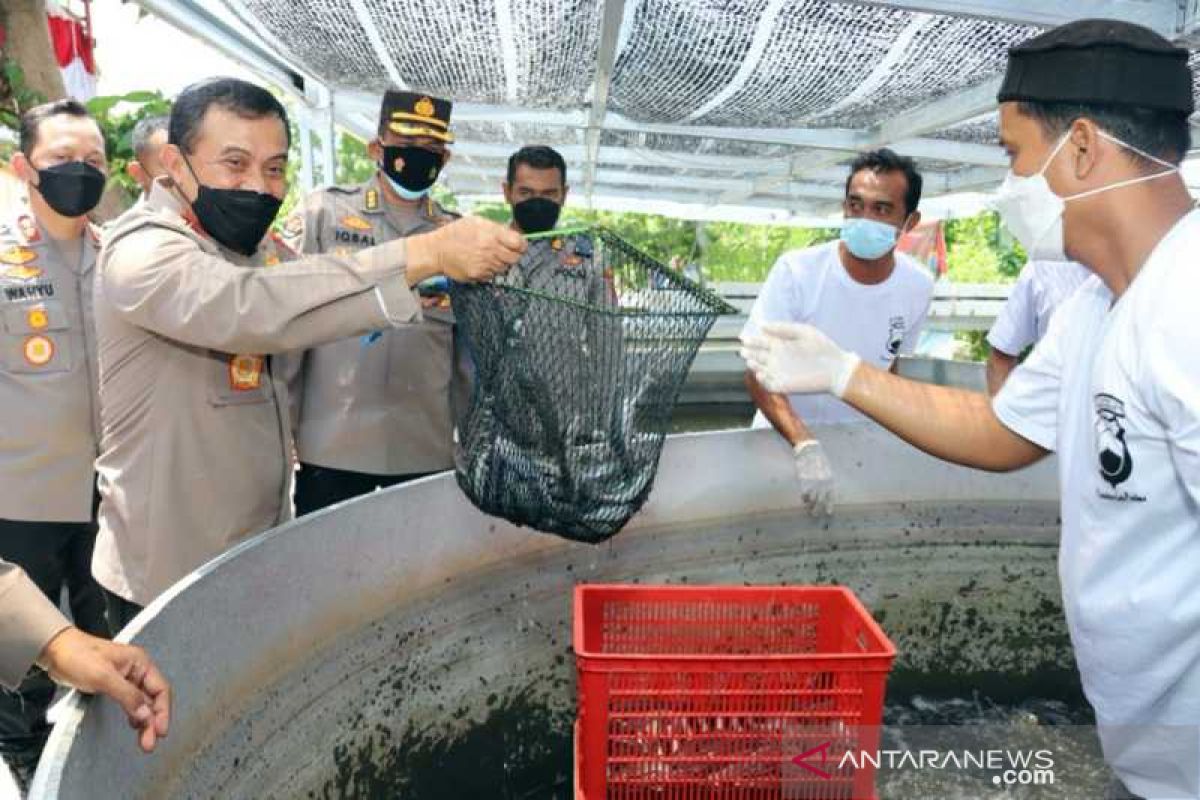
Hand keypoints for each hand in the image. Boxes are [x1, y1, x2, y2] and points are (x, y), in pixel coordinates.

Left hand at [37, 627, 170, 752]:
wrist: (55, 651)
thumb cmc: (78, 657)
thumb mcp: (104, 677)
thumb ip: (127, 696)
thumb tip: (147, 715)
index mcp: (140, 663)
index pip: (160, 689)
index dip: (162, 711)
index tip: (160, 731)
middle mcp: (137, 671)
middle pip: (153, 699)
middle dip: (153, 721)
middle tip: (149, 744)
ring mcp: (126, 679)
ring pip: (142, 703)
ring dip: (145, 721)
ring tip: (144, 741)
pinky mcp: (114, 686)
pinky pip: (131, 703)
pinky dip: (134, 716)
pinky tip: (134, 726)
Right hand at [406, 216, 525, 282]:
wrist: (436, 250)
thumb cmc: (455, 233)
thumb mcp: (476, 222)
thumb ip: (496, 228)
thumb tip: (513, 235)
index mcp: (491, 234)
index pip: (519, 243)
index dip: (521, 245)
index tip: (519, 245)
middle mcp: (490, 249)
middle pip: (515, 258)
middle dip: (513, 255)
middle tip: (504, 252)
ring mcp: (485, 264)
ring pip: (504, 268)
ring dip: (500, 263)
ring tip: (488, 256)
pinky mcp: (478, 275)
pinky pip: (492, 275)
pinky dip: (489, 270)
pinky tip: (479, 263)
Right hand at [740, 322, 860, 396]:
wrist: (836, 369)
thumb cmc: (822, 348)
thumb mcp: (803, 332)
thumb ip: (782, 328)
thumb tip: (761, 324)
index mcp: (781, 345)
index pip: (761, 342)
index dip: (751, 340)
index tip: (743, 337)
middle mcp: (777, 359)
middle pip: (757, 356)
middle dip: (749, 353)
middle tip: (744, 350)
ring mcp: (780, 373)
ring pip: (760, 370)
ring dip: (754, 366)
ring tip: (752, 361)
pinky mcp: (784, 386)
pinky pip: (768, 384)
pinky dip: (762, 380)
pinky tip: (761, 373)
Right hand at [793, 439, 833, 515]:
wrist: (809, 449)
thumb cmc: (819, 458)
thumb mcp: (827, 468)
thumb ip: (828, 479)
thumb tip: (829, 489)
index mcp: (830, 478)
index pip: (832, 494)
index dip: (830, 504)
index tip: (829, 513)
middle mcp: (822, 480)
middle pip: (822, 497)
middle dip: (820, 507)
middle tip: (817, 515)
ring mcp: (813, 480)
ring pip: (813, 496)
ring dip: (811, 504)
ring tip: (810, 511)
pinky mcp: (805, 478)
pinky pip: (805, 490)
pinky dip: (804, 496)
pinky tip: (804, 500)